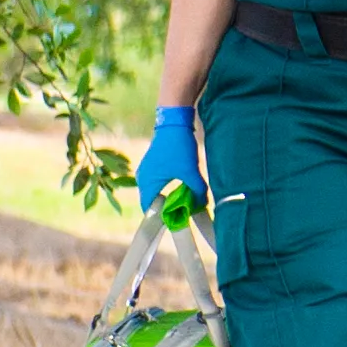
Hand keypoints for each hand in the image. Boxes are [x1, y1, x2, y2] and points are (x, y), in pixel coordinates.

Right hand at [135, 105, 204, 227]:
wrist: (174, 122)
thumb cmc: (179, 148)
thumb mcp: (191, 171)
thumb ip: (197, 190)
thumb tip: (203, 205)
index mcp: (147, 183)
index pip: (149, 210)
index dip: (161, 219)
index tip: (175, 223)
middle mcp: (142, 178)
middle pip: (152, 202)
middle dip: (166, 209)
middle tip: (182, 215)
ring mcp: (146, 171)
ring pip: (155, 192)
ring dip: (167, 198)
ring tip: (183, 204)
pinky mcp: (152, 165)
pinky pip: (157, 184)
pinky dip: (167, 189)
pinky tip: (180, 189)